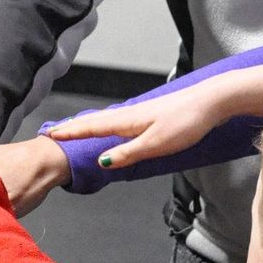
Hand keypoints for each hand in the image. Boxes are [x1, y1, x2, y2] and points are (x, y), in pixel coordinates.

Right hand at [42, 82, 230, 169]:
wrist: (213, 100)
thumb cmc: (186, 122)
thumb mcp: (155, 144)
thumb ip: (128, 153)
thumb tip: (102, 161)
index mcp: (127, 121)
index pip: (91, 127)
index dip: (70, 132)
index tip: (49, 135)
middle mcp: (130, 114)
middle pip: (95, 121)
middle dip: (73, 127)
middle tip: (53, 131)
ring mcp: (142, 112)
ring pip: (107, 119)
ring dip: (88, 124)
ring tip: (74, 129)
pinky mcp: (153, 114)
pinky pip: (119, 119)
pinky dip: (106, 123)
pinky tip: (111, 126)